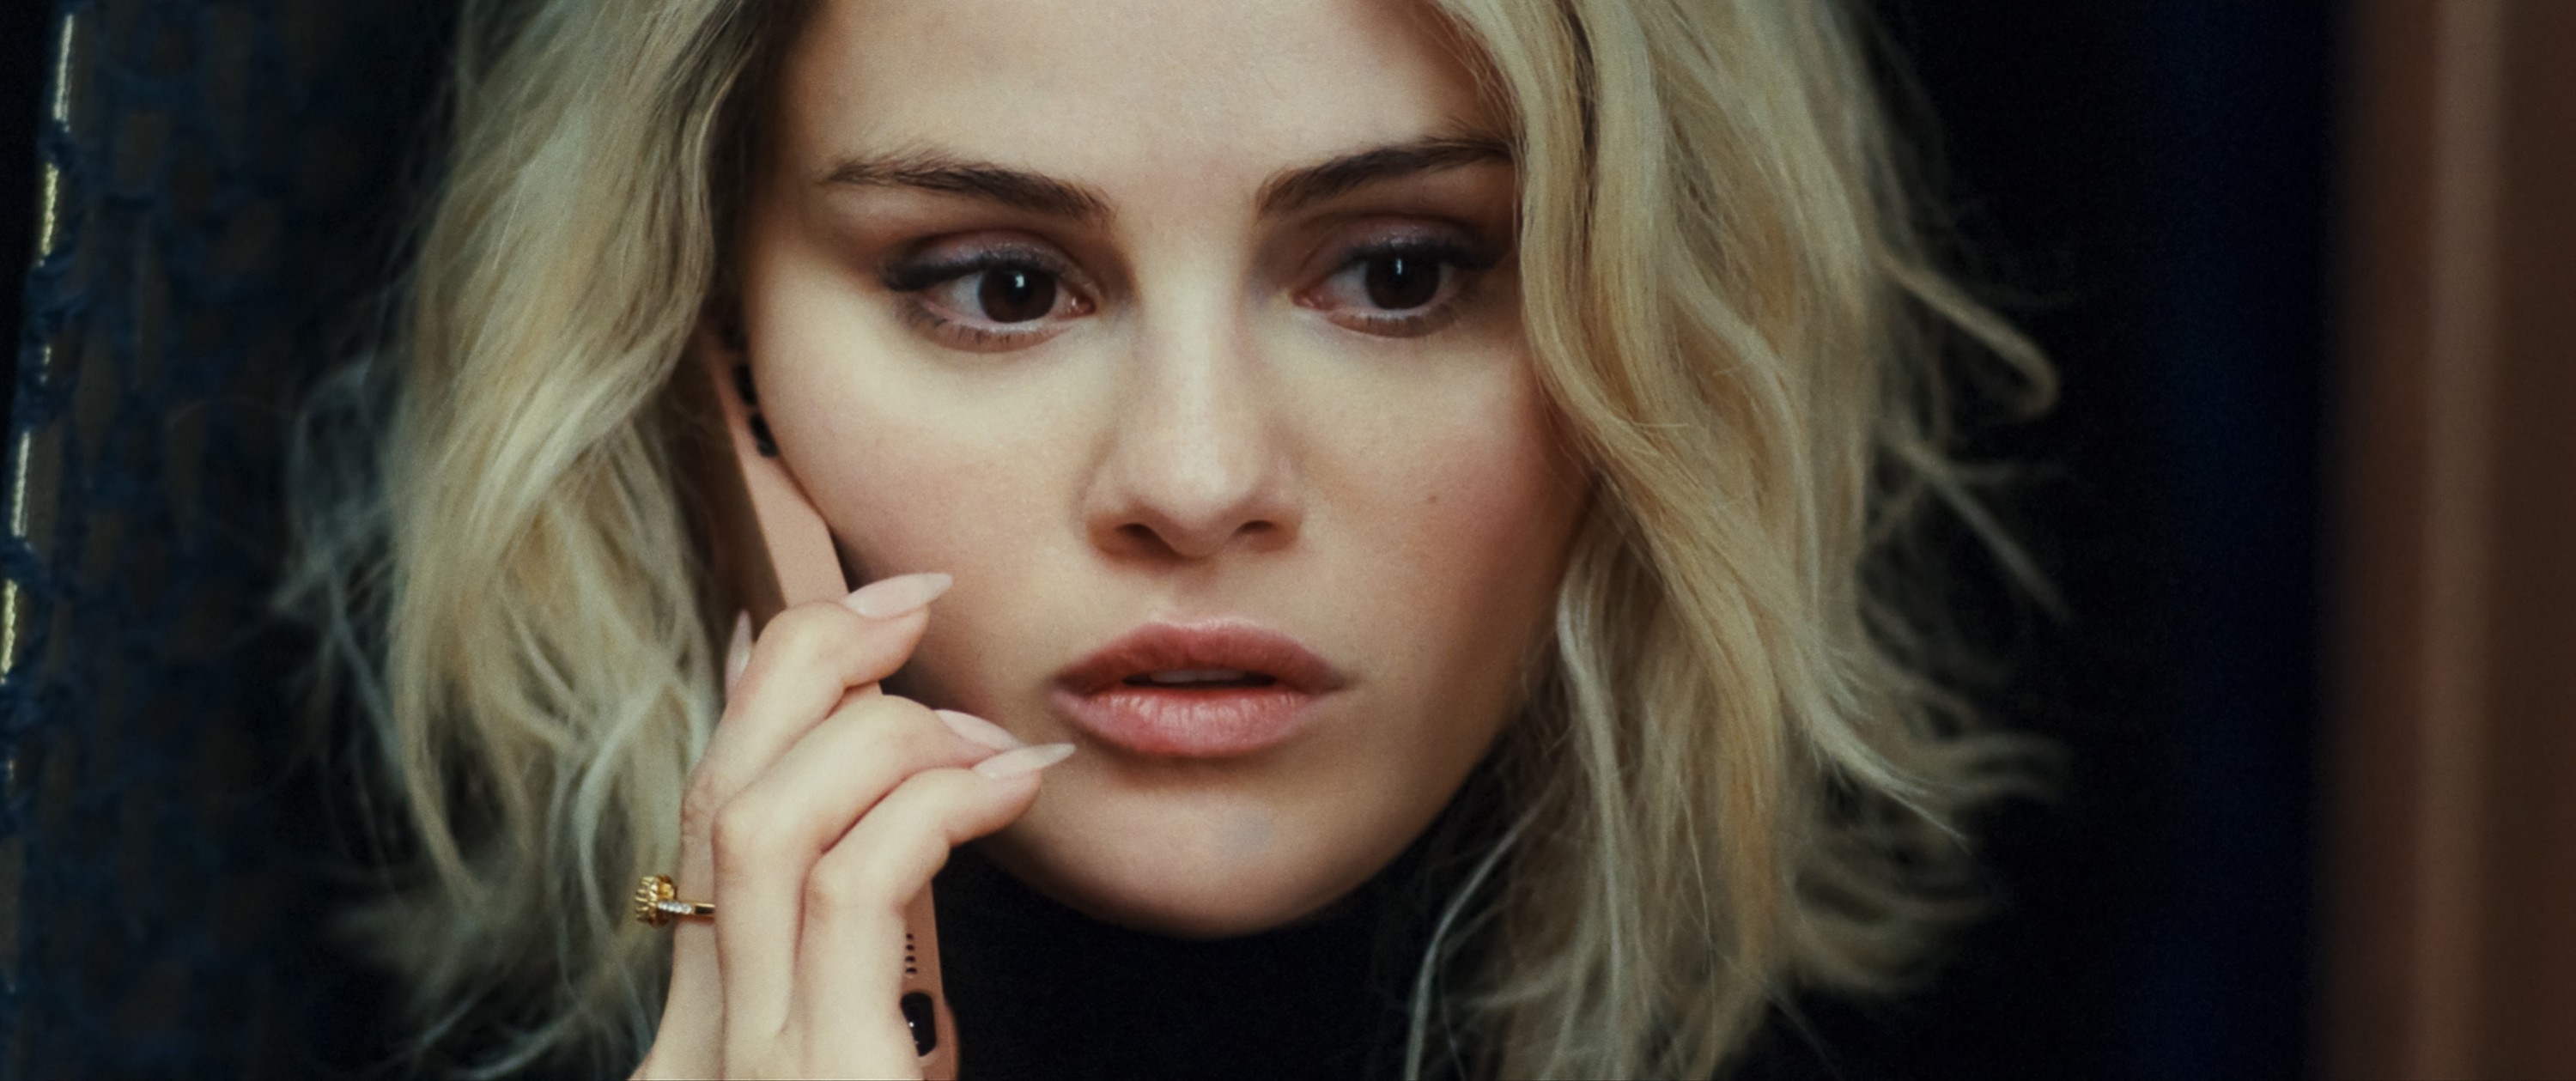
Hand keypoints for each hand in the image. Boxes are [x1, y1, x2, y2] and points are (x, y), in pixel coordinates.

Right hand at [634, 573, 1069, 1078]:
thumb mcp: (882, 1055)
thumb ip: (870, 953)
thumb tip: (898, 800)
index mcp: (706, 1038)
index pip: (706, 821)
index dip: (765, 689)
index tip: (854, 616)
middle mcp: (692, 1052)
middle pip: (712, 795)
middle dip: (811, 663)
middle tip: (914, 601)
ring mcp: (743, 1069)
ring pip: (762, 822)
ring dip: (882, 736)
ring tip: (990, 740)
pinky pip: (850, 892)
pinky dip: (933, 807)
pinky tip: (1010, 782)